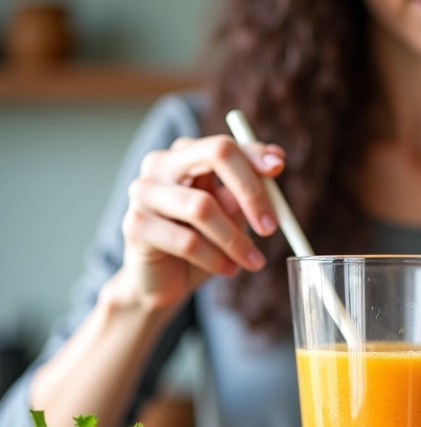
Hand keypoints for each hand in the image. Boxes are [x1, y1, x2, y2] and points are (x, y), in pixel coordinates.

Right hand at [117, 134, 285, 309]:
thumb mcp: (231, 215)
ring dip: (235, 240)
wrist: (161, 282)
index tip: (279, 169)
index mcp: (185, 155)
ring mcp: (143, 191)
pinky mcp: (135, 225)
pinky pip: (187, 241)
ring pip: (202, 207)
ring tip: (252, 261)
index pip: (225, 144)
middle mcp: (161, 164)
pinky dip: (215, 259)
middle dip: (250, 190)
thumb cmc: (201, 244)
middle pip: (215, 154)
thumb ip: (247, 191)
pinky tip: (228, 269)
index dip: (254, 155)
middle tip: (271, 228)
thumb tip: (276, 161)